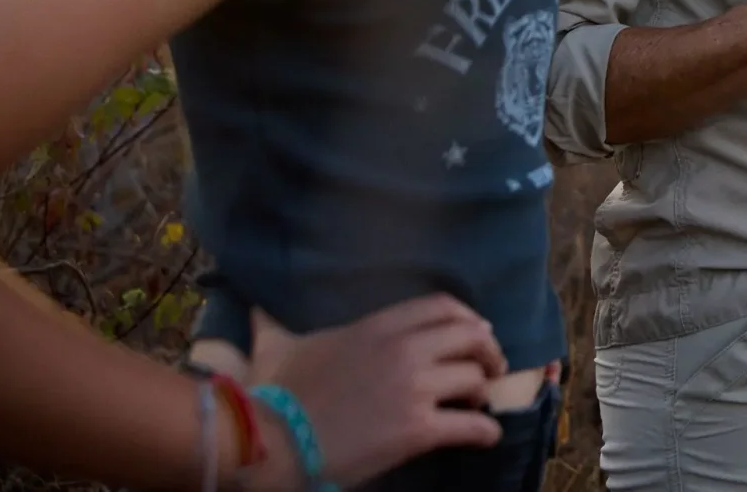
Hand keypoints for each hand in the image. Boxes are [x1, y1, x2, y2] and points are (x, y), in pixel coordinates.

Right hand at [235, 295, 505, 489]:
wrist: (270, 440)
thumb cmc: (274, 395)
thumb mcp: (282, 347)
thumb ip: (277, 324)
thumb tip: (254, 309)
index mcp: (378, 327)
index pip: (443, 306)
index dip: (469, 318)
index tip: (477, 331)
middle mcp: (404, 350)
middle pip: (472, 336)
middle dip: (488, 351)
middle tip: (491, 367)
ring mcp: (414, 389)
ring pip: (475, 379)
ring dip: (483, 391)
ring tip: (479, 402)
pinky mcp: (417, 429)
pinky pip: (470, 426)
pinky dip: (485, 431)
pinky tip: (486, 435)